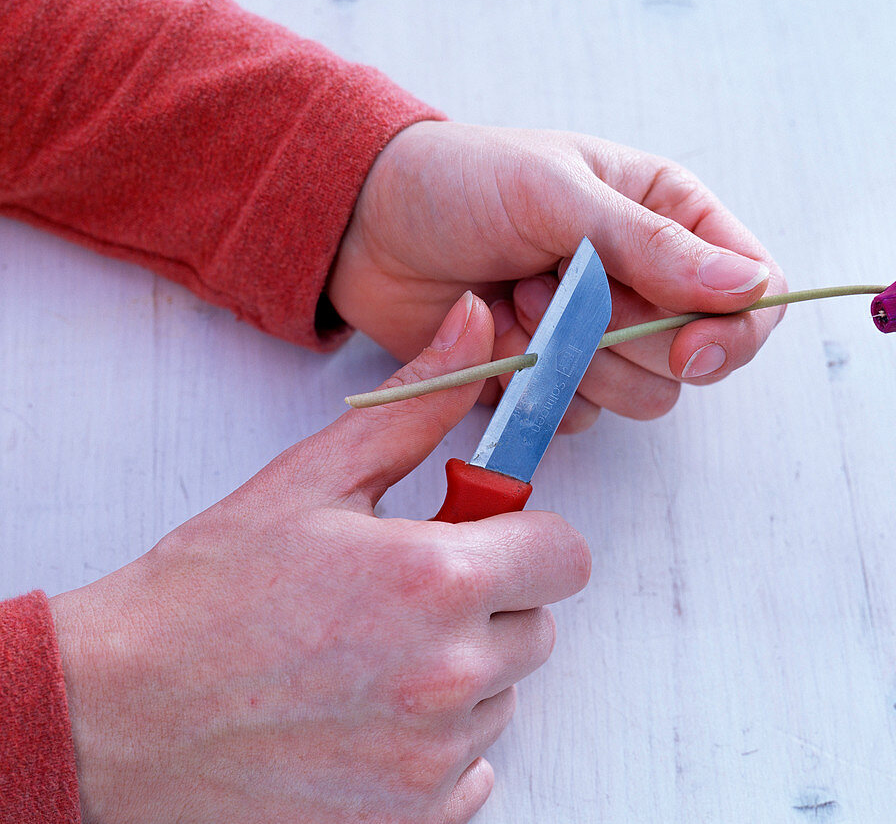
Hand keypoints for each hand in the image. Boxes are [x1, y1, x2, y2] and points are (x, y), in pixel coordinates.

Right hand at [48, 293, 590, 823]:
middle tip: (408, 594)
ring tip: (372, 655)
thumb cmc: (207, 595)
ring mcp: (430, 758)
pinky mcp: (408, 818)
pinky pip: (473, 770)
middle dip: (491, 602)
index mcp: (436, 580)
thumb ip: (416, 405)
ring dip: (460, 673)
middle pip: (538, 627)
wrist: (119, 711)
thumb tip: (477, 330)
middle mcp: (447, 675)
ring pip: (502, 696)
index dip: (528, 538)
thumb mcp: (314, 479)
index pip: (566, 555)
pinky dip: (438, 746)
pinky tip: (369, 718)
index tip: (485, 537)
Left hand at [328, 121, 786, 432]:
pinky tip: (497, 334)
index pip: (754, 290)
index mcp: (669, 217)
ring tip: (519, 297)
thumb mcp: (557, 192)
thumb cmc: (462, 181)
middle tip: (555, 282)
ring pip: (643, 397)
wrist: (369, 225)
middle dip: (626, 336)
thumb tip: (748, 287)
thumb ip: (651, 244)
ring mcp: (602, 336)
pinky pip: (580, 416)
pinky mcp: (554, 378)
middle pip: (699, 357)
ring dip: (577, 359)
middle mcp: (648, 282)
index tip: (690, 350)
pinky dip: (538, 388)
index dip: (735, 332)